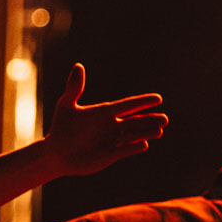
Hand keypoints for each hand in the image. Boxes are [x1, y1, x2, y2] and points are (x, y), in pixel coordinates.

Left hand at [42, 64, 165, 176]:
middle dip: (150, 120)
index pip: (127, 105)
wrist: (56, 153)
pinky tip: (144, 145)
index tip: (158, 98)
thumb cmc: (60, 128)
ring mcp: (111, 141)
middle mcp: (111, 126)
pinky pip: (124, 150)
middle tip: (166, 119)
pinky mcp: (109, 155)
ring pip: (133, 136)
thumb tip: (78, 65)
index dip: (142, 102)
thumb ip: (74, 88)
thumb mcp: (66, 106)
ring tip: (159, 131)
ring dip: (145, 133)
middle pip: (135, 121)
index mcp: (103, 113)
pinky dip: (133, 147)